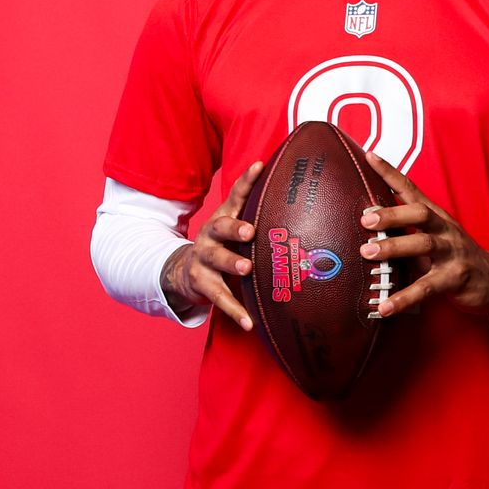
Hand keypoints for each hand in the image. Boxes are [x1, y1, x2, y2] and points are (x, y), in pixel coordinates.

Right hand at [160, 161, 264, 329]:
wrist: (185, 271)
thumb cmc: (224, 246)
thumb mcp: (236, 227)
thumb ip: (260, 216)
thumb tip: (303, 203)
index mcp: (224, 217)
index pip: (236, 194)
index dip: (247, 180)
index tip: (260, 165)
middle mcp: (211, 234)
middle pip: (221, 227)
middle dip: (235, 228)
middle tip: (250, 231)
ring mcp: (203, 259)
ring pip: (217, 260)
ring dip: (232, 263)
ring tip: (247, 268)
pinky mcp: (202, 284)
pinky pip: (220, 298)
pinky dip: (235, 311)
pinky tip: (249, 323)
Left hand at [359, 153, 488, 318]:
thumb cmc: (455, 256)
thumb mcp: (434, 236)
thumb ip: (406, 229)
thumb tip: (368, 222)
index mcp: (436, 217)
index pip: (411, 189)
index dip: (390, 172)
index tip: (369, 156)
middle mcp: (444, 230)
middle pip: (419, 213)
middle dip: (392, 214)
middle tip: (366, 219)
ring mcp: (452, 253)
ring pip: (423, 245)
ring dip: (394, 247)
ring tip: (367, 253)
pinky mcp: (456, 278)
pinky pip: (427, 287)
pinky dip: (404, 297)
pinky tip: (384, 306)